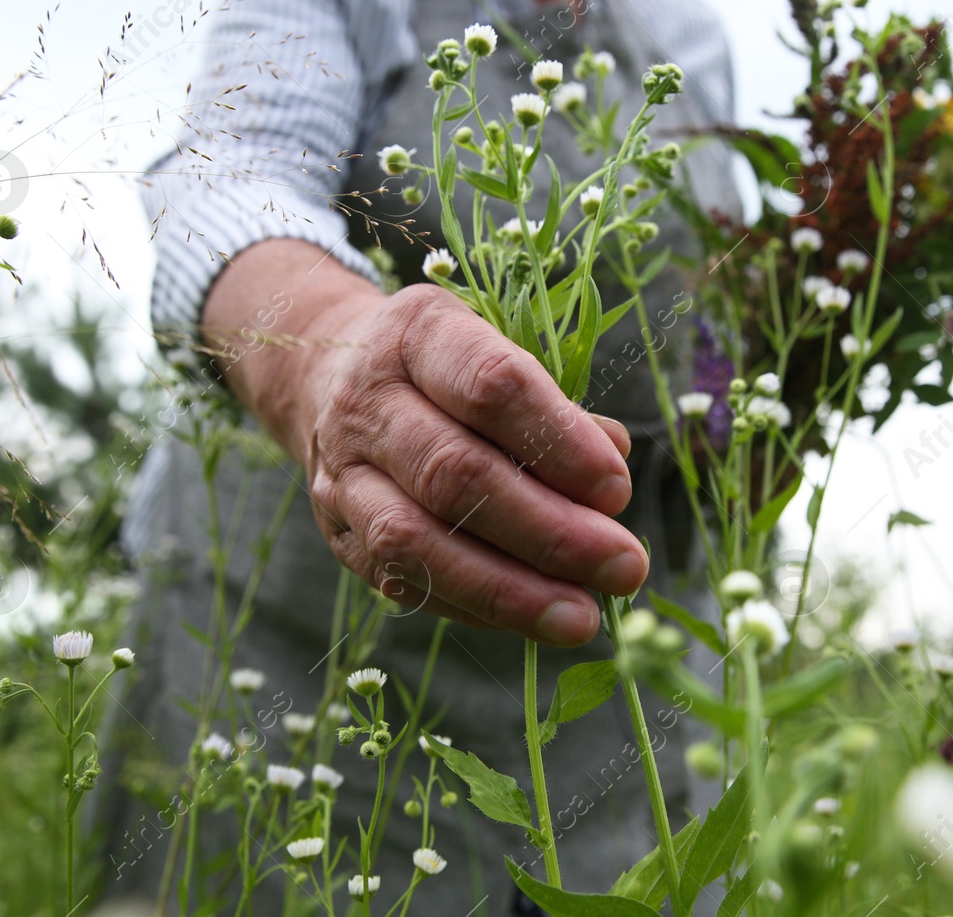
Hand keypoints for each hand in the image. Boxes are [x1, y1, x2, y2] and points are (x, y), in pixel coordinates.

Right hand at [204, 239, 646, 645]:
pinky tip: (532, 618)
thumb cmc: (445, 369)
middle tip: (623, 565)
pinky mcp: (338, 532)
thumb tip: (612, 457)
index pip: (490, 385)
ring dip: (509, 589)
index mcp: (417, 334)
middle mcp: (367, 400)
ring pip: (417, 540)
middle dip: (550, 530)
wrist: (329, 377)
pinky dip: (474, 606)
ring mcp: (342, 472)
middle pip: (455, 473)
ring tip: (581, 617)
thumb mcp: (497, 355)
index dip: (558, 440)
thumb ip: (556, 408)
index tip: (617, 489)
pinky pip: (403, 581)